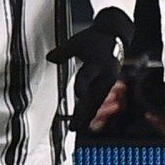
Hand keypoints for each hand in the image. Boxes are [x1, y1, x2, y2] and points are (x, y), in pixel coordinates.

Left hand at [46, 7, 134, 131]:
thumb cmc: (93, 39)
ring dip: (87, 115)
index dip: (83, 84)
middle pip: (93, 96)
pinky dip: (91, 110)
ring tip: (76, 128)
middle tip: (73, 127)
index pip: (88, 75)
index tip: (78, 94)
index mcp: (97, 62)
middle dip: (83, 112)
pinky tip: (84, 119)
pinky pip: (98, 100)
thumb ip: (64, 52)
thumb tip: (50, 58)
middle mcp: (104, 74)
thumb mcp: (77, 42)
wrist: (114, 36)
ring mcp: (107, 81)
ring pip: (96, 101)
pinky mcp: (107, 84)